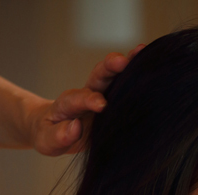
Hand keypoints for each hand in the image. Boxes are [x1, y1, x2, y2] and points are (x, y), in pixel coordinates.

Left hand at [28, 45, 144, 155]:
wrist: (52, 130)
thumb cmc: (48, 135)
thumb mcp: (46, 140)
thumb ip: (58, 135)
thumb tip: (75, 127)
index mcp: (68, 103)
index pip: (79, 98)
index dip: (90, 99)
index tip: (101, 105)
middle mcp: (86, 94)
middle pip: (97, 77)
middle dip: (109, 68)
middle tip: (121, 61)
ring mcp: (101, 98)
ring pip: (113, 79)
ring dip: (127, 65)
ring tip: (141, 51)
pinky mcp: (112, 106)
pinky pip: (125, 91)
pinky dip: (136, 78)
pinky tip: (151, 68)